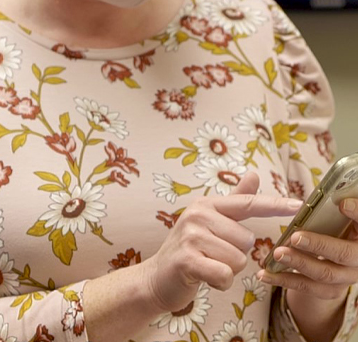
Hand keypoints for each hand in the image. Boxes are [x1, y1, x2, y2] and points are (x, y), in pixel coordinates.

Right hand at [141, 172, 302, 314]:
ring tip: (207, 265)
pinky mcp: (187, 260)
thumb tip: (253, 174)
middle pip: (246, 240)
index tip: (300, 205)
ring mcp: (191, 236)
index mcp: (207, 204)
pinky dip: (220, 283)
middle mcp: (198, 215)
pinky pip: (225, 274)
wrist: (158, 276)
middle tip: (213, 255)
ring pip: (238, 260)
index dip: (275, 204)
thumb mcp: (211, 221)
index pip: (248, 203)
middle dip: (236, 255)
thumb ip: (235, 200)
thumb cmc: (191, 249)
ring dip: (227, 270)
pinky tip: (205, 277)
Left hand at [259, 198, 357, 299]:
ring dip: (299, 263)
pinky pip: (307, 288)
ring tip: (278, 253)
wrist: (333, 258)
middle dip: (319, 246)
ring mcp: (346, 276)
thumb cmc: (331, 224)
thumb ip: (329, 201)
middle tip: (295, 237)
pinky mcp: (329, 289)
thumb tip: (320, 188)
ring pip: (325, 274)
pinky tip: (265, 274)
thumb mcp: (334, 212)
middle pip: (344, 254)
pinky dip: (284, 281)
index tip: (343, 204)